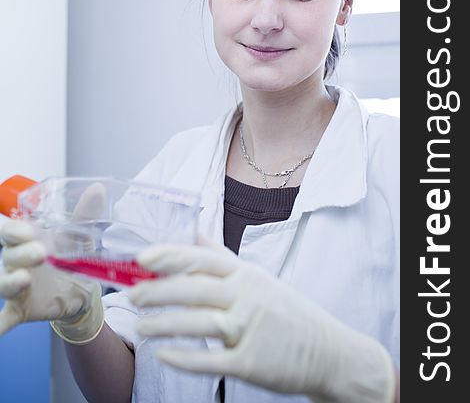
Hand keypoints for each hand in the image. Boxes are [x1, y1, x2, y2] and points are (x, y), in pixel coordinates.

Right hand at [0, 219, 103, 343]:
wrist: (81, 290)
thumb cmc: (71, 256)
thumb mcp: (80, 236)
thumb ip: (85, 214)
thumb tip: (97, 189)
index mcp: (27, 240)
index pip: (11, 231)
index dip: (15, 230)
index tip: (26, 230)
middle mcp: (16, 261)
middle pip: (9, 255)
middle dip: (22, 253)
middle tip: (41, 253)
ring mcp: (17, 286)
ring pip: (4, 282)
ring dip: (11, 281)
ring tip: (24, 280)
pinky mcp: (21, 308)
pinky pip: (5, 317)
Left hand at [128, 237, 394, 402]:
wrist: (328, 351)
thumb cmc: (287, 312)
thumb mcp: (257, 278)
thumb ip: (222, 258)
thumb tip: (195, 234)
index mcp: (246, 274)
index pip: (203, 259)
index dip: (171, 257)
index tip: (142, 258)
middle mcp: (247, 296)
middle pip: (195, 288)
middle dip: (159, 291)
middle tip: (130, 295)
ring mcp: (250, 329)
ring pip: (199, 322)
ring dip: (164, 324)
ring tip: (140, 327)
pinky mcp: (252, 362)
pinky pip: (212, 360)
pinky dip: (185, 357)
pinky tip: (164, 355)